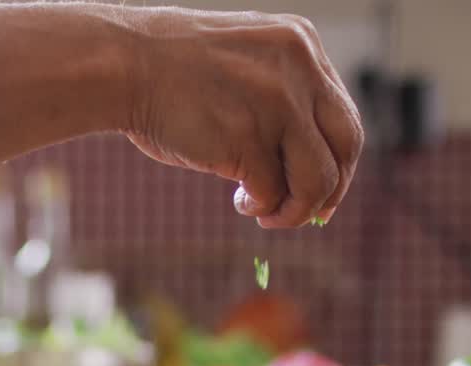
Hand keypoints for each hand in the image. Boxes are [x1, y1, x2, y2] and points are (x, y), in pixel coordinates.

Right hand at [124, 11, 363, 227]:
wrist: (123, 65)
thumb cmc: (171, 71)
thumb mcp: (244, 64)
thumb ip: (280, 97)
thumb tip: (301, 165)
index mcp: (301, 45)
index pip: (342, 115)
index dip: (338, 160)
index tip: (324, 189)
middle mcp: (299, 71)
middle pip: (346, 145)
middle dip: (332, 189)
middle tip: (311, 214)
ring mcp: (276, 104)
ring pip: (317, 178)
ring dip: (297, 208)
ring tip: (268, 215)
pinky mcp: (247, 138)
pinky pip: (273, 192)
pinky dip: (261, 207)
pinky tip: (239, 202)